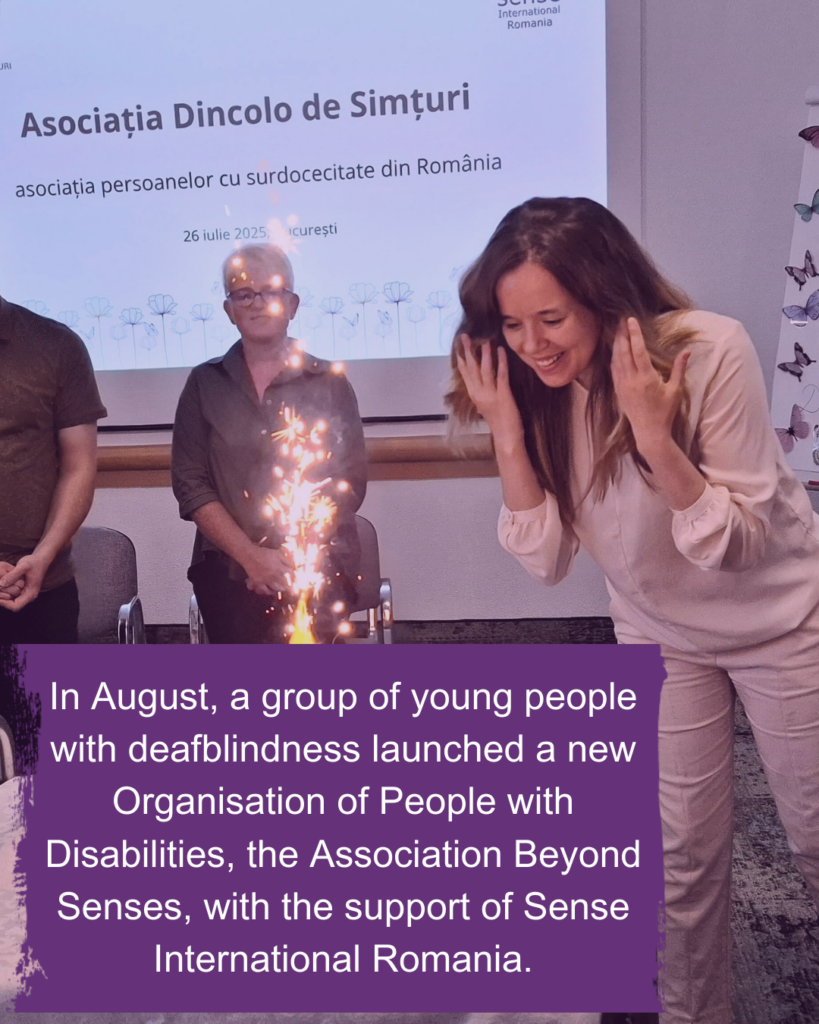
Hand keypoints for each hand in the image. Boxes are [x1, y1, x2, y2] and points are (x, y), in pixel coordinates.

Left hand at [0, 554, 48, 611]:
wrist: (41, 559)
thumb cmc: (34, 562)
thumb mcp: (23, 566)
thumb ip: (12, 575)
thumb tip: (0, 584)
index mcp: (30, 593)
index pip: (16, 606)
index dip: (4, 604)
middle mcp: (28, 596)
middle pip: (12, 605)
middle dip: (2, 601)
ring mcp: (25, 594)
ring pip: (11, 601)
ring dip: (3, 597)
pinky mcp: (22, 590)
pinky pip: (12, 596)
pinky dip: (5, 593)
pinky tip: (0, 587)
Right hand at [243, 546, 292, 596]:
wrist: (250, 555)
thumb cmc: (264, 553)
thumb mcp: (277, 553)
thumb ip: (285, 560)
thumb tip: (292, 566)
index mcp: (280, 568)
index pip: (290, 575)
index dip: (294, 577)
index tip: (295, 579)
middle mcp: (274, 576)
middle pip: (283, 585)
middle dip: (287, 586)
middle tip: (289, 587)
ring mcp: (265, 581)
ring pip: (274, 589)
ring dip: (278, 590)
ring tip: (280, 589)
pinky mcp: (257, 583)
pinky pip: (263, 590)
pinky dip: (266, 592)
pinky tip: (269, 591)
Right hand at [455, 335, 523, 447]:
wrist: (506, 438)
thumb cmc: (499, 422)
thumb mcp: (486, 406)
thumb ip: (482, 393)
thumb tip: (480, 383)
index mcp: (474, 395)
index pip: (465, 373)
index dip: (462, 358)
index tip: (459, 345)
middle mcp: (479, 394)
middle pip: (471, 369)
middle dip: (468, 351)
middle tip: (465, 336)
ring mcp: (490, 395)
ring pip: (485, 370)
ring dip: (484, 354)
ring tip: (484, 340)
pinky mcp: (503, 395)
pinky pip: (501, 375)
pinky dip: (501, 362)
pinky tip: (501, 351)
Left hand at [611, 317, 689, 448]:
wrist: (649, 432)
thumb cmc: (665, 412)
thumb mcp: (676, 391)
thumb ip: (679, 369)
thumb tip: (687, 351)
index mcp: (646, 378)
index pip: (638, 351)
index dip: (634, 334)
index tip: (631, 320)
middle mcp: (631, 380)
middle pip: (623, 352)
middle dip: (622, 334)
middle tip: (621, 320)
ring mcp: (622, 386)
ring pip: (616, 360)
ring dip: (616, 344)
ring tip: (617, 331)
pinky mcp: (618, 391)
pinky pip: (613, 370)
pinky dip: (613, 358)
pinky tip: (614, 350)